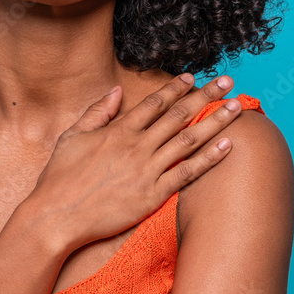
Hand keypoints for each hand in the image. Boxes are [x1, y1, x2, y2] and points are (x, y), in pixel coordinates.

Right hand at [27, 73, 241, 253]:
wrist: (57, 216)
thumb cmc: (60, 178)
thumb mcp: (72, 136)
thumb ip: (97, 112)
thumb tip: (117, 91)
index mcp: (118, 130)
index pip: (154, 103)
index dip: (176, 88)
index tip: (193, 77)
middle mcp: (137, 146)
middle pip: (179, 115)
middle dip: (205, 95)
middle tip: (227, 82)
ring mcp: (146, 170)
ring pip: (189, 140)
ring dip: (216, 121)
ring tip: (236, 107)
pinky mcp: (153, 195)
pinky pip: (188, 173)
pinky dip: (210, 158)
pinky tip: (228, 145)